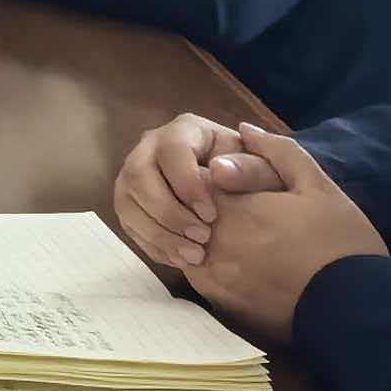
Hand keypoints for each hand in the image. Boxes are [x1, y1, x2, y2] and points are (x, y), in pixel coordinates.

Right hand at [110, 112, 241, 277]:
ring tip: (193, 256)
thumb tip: (217, 170)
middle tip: (200, 240)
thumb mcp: (265, 169)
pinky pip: (128, 224)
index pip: (171, 152)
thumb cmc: (254, 178)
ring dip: (157, 233)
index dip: (186, 185)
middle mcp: (149, 147)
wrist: (242, 194)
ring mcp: (134, 175)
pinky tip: (180, 259)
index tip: (212, 216)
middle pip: (138, 175)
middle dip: (167, 213)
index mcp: (184, 131)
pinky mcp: (130, 202)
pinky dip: (152, 245)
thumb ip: (251, 169)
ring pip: (126, 202)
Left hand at [180, 126, 387, 342]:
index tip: (234, 181)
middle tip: (243, 209)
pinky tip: (241, 261)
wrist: (356, 308)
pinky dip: (208, 262)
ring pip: (184, 242)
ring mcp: (213, 276)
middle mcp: (212, 242)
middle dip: (201, 204)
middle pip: (184, 212)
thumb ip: (278, 152)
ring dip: (200, 234)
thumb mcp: (318, 186)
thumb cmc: (341, 242)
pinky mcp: (221, 302)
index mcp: (233, 208)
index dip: (209, 176)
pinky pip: (197, 273)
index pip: (192, 180)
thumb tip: (244, 129)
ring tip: (245, 236)